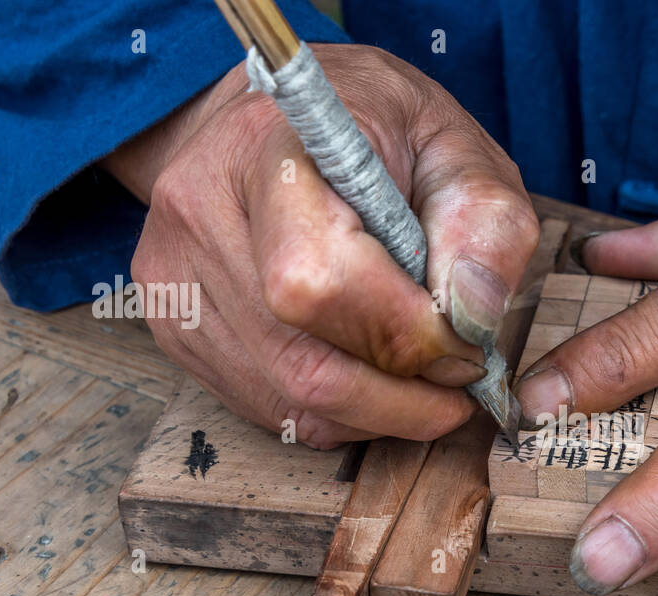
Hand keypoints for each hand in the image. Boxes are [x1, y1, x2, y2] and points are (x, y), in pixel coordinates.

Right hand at [103, 43, 538, 446]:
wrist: (277, 118)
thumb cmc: (378, 133)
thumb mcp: (458, 151)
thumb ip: (485, 227)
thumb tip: (474, 322)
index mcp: (276, 149)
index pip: (324, 282)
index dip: (408, 337)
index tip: (464, 344)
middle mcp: (203, 212)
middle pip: (304, 365)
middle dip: (400, 398)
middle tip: (454, 382)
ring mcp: (174, 275)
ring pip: (287, 401)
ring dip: (375, 413)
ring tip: (419, 380)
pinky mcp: (172, 324)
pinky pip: (266, 409)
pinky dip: (335, 414)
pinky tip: (366, 375)